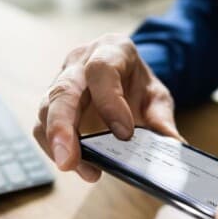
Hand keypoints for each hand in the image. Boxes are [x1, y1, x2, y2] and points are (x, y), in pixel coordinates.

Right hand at [33, 34, 181, 181]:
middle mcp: (80, 62)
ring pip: (46, 110)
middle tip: (69, 160)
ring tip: (75, 167)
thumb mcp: (157, 98)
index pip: (102, 70)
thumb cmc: (139, 86)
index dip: (109, 102)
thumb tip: (175, 148)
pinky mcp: (52, 105)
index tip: (124, 134)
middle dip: (63, 127)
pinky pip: (42, 126)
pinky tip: (75, 166)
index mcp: (112, 50)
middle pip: (62, 91)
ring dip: (57, 143)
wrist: (126, 79)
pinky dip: (54, 148)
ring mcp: (61, 82)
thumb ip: (163, 121)